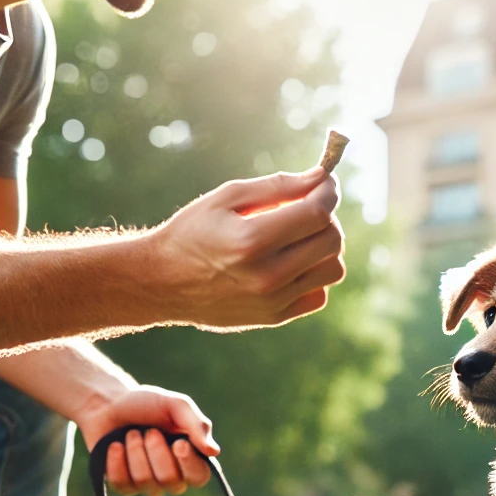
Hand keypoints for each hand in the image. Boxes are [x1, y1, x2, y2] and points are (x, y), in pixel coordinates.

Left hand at [76, 386, 218, 495]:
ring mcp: (148, 484)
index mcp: (192, 458)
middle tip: (149, 431)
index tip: (179, 443)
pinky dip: (117, 460)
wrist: (110, 404)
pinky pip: (122, 484)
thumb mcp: (176, 405)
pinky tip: (116, 445)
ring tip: (131, 433)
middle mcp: (173, 477)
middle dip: (156, 451)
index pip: (199, 477)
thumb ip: (197, 425)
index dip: (189, 463)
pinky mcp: (124, 486)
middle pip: (170, 480)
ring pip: (145, 482)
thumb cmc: (148, 405)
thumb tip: (214, 452)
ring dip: (135, 451)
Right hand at [156, 168, 344, 329]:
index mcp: (252, 240)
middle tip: (308, 207)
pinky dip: (314, 275)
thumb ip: (277, 186)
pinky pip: (319, 294)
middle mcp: (267, 275)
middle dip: (327, 217)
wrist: (163, 282)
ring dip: (325, 247)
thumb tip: (321, 177)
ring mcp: (273, 301)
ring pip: (333, 269)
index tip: (325, 181)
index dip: (328, 191)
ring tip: (300, 237)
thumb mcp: (226, 197)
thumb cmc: (193, 232)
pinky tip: (291, 263)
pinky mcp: (275, 317)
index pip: (317, 213)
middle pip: (331, 240)